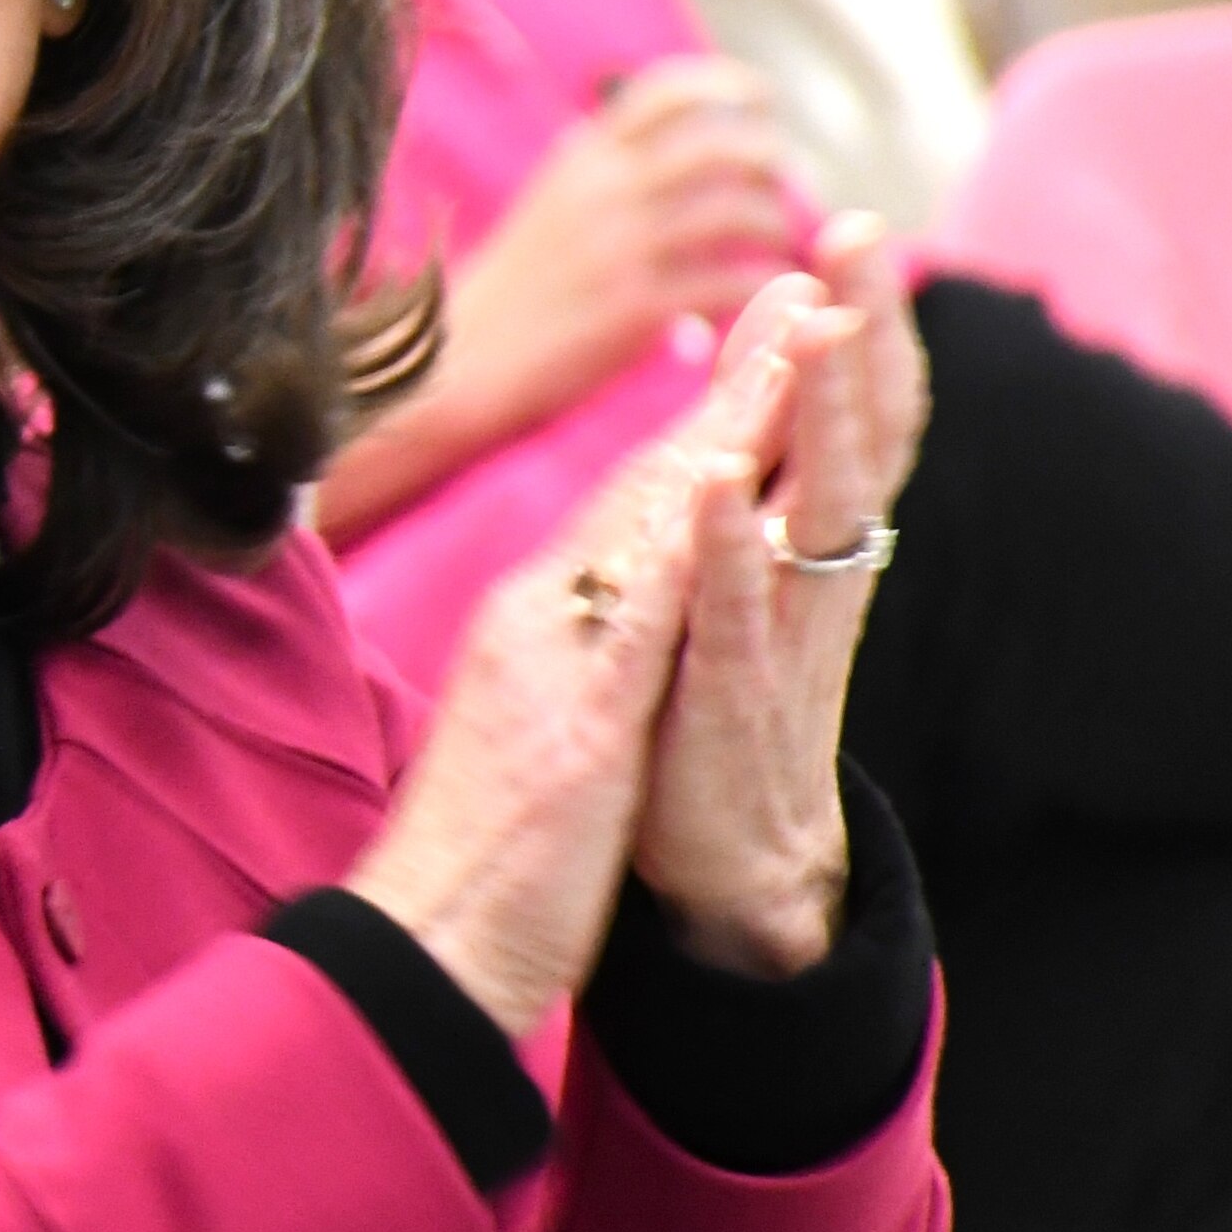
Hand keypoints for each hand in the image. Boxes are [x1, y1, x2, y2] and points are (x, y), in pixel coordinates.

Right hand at [341, 359, 771, 1040]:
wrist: (423, 948)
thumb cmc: (478, 860)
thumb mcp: (537, 739)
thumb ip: (569, 669)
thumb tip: (594, 630)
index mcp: (540, 629)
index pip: (636, 505)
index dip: (711, 416)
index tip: (775, 335)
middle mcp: (543, 623)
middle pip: (652, 484)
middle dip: (737, 382)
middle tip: (809, 284)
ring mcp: (557, 668)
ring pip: (650, 521)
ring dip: (725, 421)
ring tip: (793, 335)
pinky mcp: (575, 726)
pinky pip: (633, 621)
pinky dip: (677, 544)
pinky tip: (715, 478)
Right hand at [442, 58, 808, 442]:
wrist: (456, 364)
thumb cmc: (508, 294)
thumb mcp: (547, 208)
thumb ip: (600, 172)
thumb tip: (654, 142)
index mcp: (580, 159)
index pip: (667, 91)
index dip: (729, 86)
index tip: (762, 104)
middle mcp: (602, 191)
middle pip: (722, 142)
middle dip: (769, 159)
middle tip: (781, 186)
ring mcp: (620, 248)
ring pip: (738, 210)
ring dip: (775, 226)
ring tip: (774, 246)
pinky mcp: (636, 307)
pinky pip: (732, 282)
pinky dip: (763, 285)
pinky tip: (763, 297)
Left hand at [633, 221, 929, 973]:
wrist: (723, 861)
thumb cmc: (723, 699)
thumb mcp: (750, 573)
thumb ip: (762, 479)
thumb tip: (775, 372)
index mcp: (811, 541)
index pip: (848, 415)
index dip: (861, 326)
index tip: (860, 227)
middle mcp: (812, 575)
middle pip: (848, 439)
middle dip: (857, 336)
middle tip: (866, 234)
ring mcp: (778, 635)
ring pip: (809, 510)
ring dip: (811, 418)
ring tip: (817, 326)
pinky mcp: (726, 700)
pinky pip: (729, 614)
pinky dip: (722, 546)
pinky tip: (713, 482)